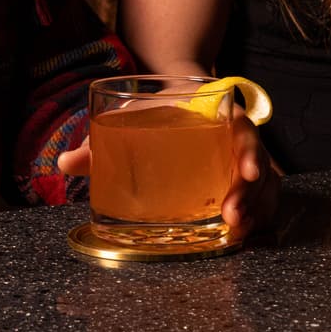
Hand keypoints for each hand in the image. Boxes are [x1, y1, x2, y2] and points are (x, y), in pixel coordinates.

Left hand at [56, 113, 279, 238]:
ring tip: (237, 235)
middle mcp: (236, 139)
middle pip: (259, 166)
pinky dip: (256, 218)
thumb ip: (101, 140)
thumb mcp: (132, 115)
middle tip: (232, 218)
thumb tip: (65, 162)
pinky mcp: (239, 183)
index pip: (244, 130)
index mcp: (219, 115)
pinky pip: (260, 201)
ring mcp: (241, 162)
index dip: (250, 151)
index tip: (247, 171)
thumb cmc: (155, 108)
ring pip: (265, 188)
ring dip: (256, 211)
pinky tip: (242, 237)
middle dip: (252, 195)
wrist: (176, 94)